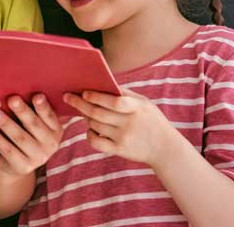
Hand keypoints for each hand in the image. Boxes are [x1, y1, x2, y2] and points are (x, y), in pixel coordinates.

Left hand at [0, 94, 63, 176]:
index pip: (50, 116)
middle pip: (34, 125)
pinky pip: (7, 149)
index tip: (36, 96)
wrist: (19, 163)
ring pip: (19, 137)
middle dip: (22, 111)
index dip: (43, 106)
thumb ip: (34, 109)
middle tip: (12, 99)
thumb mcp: (36, 122)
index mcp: (56, 130)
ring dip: (6, 122)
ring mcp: (38, 158)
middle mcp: (51, 145)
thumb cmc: (27, 132)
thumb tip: (25, 85)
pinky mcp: (23, 166)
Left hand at [63, 89, 178, 166]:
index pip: (115, 102)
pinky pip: (96, 142)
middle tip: (68, 97)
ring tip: (83, 110)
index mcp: (137, 108)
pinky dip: (89, 134)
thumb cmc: (151, 120)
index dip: (97, 97)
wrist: (165, 148)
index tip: (84, 93)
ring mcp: (123, 138)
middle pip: (98, 114)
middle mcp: (129, 123)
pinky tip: (90, 129)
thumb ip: (124, 94)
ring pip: (95, 125)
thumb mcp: (144, 103)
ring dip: (85, 116)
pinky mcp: (119, 150)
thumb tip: (100, 83)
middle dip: (80, 104)